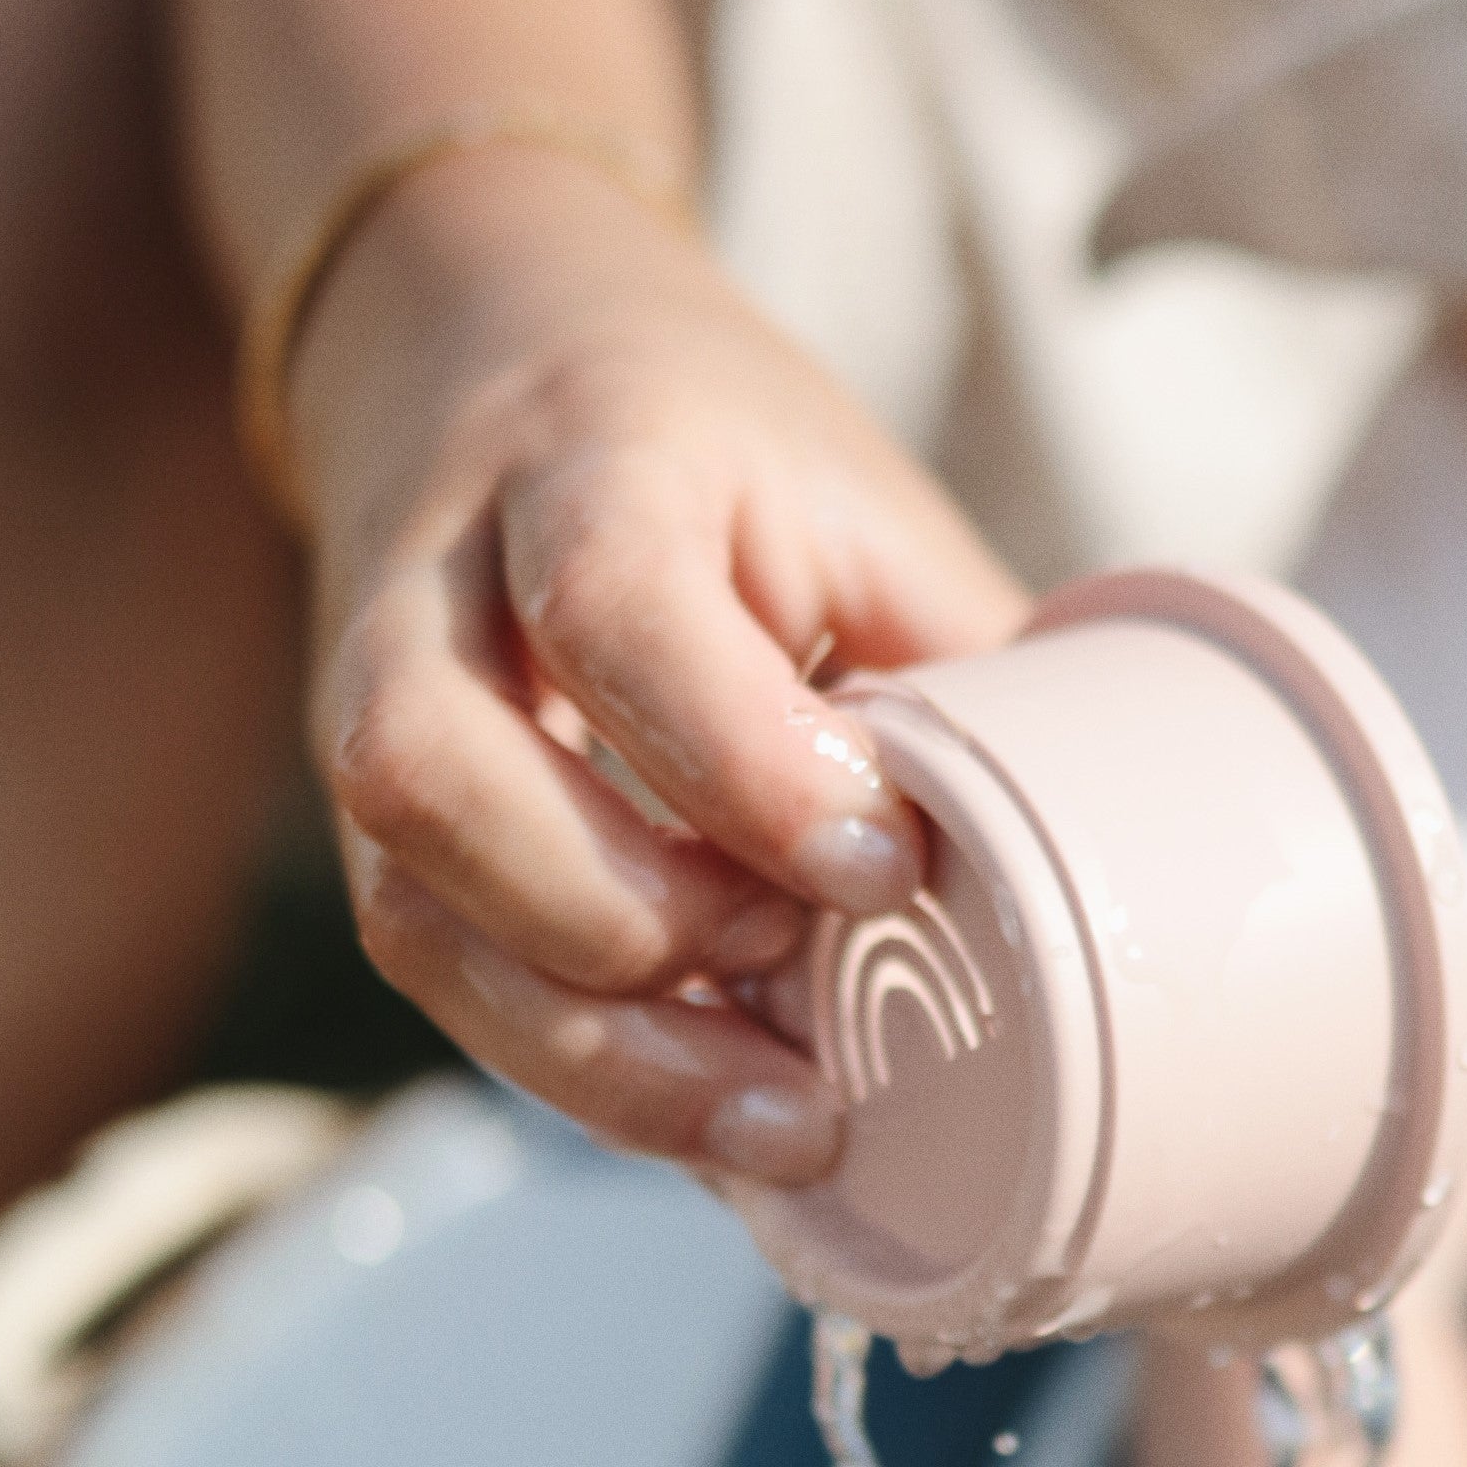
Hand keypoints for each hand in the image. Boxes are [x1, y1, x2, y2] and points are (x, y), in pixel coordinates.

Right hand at [295, 152, 1028, 1178]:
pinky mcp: (378, 830)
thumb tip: (1100, 860)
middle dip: (629, 921)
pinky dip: (574, 1069)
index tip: (881, 866)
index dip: (742, 759)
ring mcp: (366, 713)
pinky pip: (440, 977)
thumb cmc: (714, 454)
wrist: (488, 351)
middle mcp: (431, 582)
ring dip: (593, 1046)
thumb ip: (948, 662)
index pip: (609, 603)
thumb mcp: (856, 500)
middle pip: (432, 771)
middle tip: (800, 969)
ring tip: (776, 1115)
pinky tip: (710, 1109)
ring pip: (407, 911)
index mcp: (587, 455)